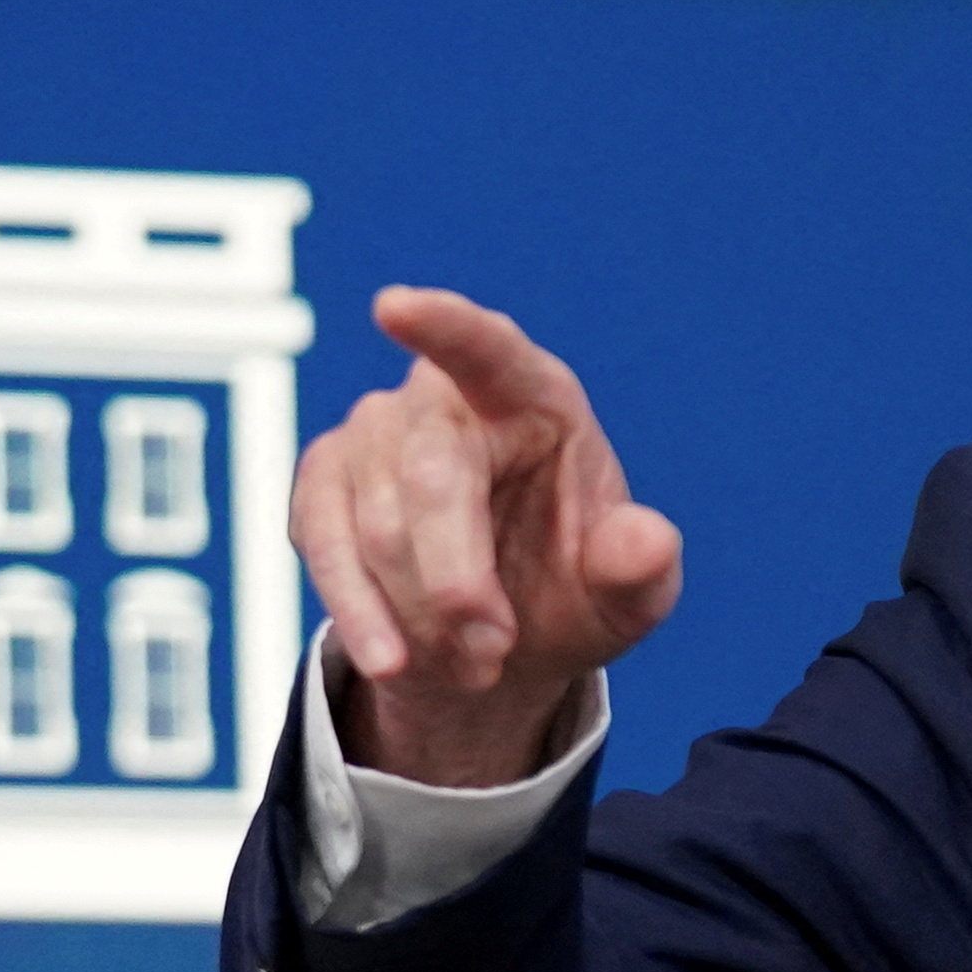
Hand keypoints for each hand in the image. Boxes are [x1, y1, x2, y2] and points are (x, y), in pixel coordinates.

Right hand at [289, 287, 683, 788]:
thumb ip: (641, 569)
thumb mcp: (625, 598)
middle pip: (431, 475)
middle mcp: (443, 397)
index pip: (488, 348)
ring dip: (420, 612)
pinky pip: (322, 541)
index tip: (394, 306)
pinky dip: (359, 610)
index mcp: (533, 394)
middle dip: (457, 581)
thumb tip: (649, 541)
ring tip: (473, 665)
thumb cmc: (569, 593)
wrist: (495, 642)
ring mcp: (373, 433)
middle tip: (492, 655)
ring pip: (375, 524)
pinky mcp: (323, 481)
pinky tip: (393, 657)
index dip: (443, 326)